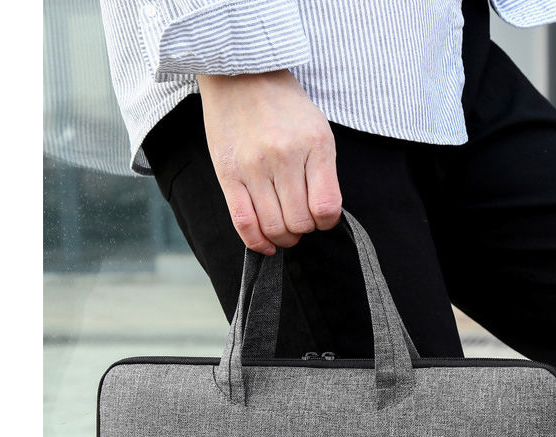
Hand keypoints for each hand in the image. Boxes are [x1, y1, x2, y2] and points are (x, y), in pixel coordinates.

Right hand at [197, 70, 342, 253]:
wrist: (240, 73)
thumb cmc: (284, 106)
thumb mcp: (317, 130)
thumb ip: (322, 172)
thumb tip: (321, 217)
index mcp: (314, 145)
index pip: (326, 208)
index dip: (327, 222)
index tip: (321, 217)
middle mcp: (284, 157)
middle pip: (299, 222)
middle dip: (303, 230)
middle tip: (300, 221)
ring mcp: (254, 167)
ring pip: (273, 227)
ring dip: (283, 237)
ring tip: (284, 228)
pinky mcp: (228, 174)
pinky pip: (243, 223)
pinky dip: (257, 242)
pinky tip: (266, 244)